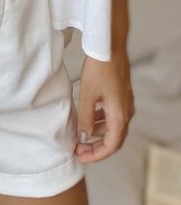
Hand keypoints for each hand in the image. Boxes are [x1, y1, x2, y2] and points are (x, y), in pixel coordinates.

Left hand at [75, 48, 135, 162]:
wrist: (110, 47)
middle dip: (96, 147)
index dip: (96, 155)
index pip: (111, 145)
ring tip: (80, 135)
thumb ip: (86, 118)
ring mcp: (125, 104)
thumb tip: (84, 137)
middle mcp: (126, 112)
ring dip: (97, 133)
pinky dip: (100, 121)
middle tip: (78, 149)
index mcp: (119, 116)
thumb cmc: (99, 69)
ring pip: (112, 127)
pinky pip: (112, 115)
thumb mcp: (87, 95)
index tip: (80, 156)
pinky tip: (87, 117)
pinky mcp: (121, 96)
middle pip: (113, 139)